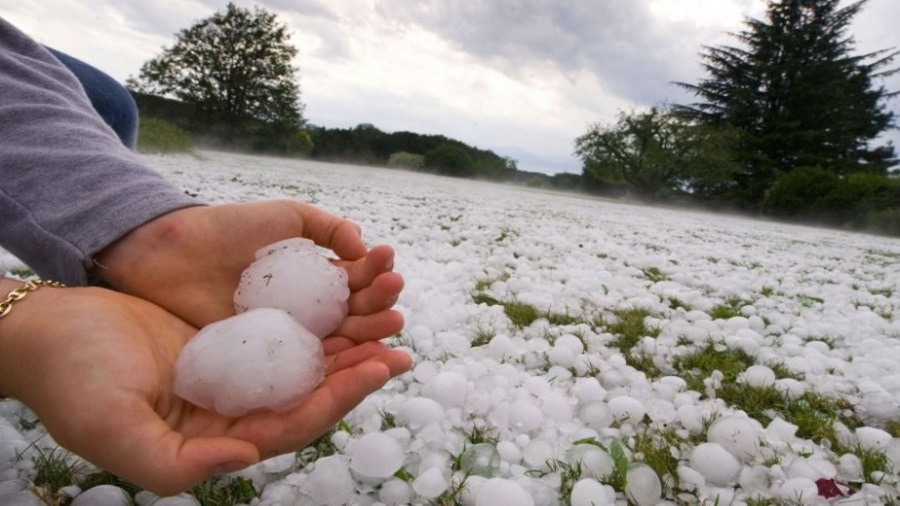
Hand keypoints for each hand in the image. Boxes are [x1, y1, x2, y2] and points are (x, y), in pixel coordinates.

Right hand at [0, 281, 411, 494]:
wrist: (46, 334)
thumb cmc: (70, 383)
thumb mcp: (112, 429)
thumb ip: (177, 461)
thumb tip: (248, 456)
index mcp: (220, 435)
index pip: (296, 422)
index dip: (341, 398)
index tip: (381, 365)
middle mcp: (236, 404)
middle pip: (314, 388)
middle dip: (361, 363)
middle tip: (401, 335)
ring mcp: (236, 366)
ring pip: (307, 355)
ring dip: (348, 331)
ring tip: (386, 300)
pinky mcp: (230, 332)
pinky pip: (285, 323)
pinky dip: (316, 306)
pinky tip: (342, 282)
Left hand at [93, 200, 403, 340]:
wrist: (169, 252)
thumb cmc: (227, 230)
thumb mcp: (285, 216)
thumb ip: (327, 227)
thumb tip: (362, 245)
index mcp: (314, 278)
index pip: (355, 282)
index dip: (375, 274)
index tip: (388, 264)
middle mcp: (306, 311)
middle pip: (354, 313)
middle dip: (380, 305)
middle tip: (393, 297)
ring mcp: (287, 336)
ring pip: (338, 340)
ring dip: (369, 332)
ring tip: (391, 322)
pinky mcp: (265, 359)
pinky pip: (305, 364)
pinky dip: (334, 361)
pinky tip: (355, 352)